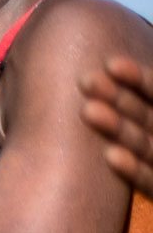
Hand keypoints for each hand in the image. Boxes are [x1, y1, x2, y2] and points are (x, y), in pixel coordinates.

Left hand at [80, 54, 152, 197]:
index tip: (110, 63)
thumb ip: (138, 112)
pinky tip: (110, 156)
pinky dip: (135, 170)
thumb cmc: (143, 159)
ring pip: (150, 146)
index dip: (141, 79)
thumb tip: (109, 73)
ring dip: (121, 128)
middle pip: (151, 118)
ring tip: (86, 111)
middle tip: (86, 81)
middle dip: (122, 98)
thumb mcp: (139, 139)